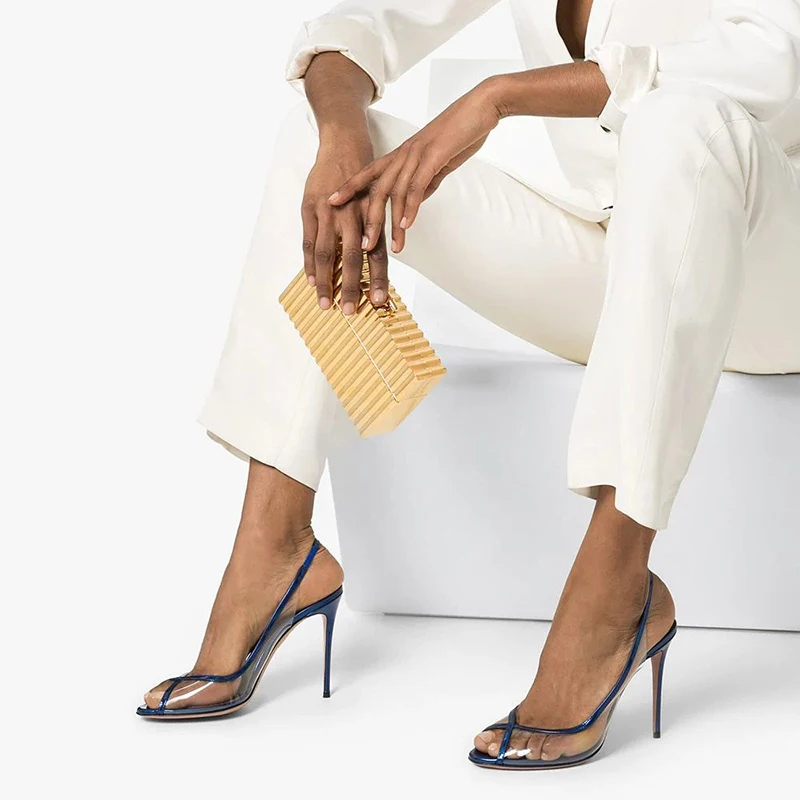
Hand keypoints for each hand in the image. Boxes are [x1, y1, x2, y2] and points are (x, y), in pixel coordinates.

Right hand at [302, 137, 389, 313]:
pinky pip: (309, 240)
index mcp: (370, 216)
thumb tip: (374, 262)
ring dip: (327, 281)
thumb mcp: (376, 201)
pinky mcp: (310, 207)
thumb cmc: (364, 177)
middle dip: (352, 287)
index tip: (380, 303)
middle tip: (351, 311)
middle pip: (352, 258)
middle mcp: (352, 215)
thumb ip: (374, 230)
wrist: (344, 143)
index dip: (379, 279)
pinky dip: (309, 262)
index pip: (377, 254)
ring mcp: (329, 211)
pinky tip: (311, 280)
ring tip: (326, 304)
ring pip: (327, 253)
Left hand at [328, 79, 501, 252]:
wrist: (482, 106)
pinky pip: (416, 186)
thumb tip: (413, 203)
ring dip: (392, 222)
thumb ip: (423, 183)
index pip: (368, 174)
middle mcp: (404, 155)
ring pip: (395, 192)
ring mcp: (417, 155)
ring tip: (393, 246)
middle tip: (364, 246)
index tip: (332, 204)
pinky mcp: (434, 156)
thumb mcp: (437, 164)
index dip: (349, 188)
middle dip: (368, 220)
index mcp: (402, 155)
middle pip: (376, 190)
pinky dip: (411, 208)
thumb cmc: (460, 133)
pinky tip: (407, 225)